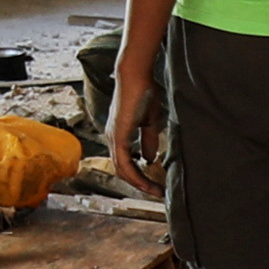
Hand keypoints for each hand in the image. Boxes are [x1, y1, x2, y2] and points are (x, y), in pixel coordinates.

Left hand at [102, 71, 157, 190]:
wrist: (136, 76)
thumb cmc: (144, 93)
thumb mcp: (150, 122)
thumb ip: (148, 141)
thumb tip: (149, 159)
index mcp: (120, 135)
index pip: (126, 163)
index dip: (140, 176)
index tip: (156, 185)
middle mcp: (113, 138)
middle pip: (122, 170)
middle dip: (140, 184)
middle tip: (156, 193)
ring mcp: (113, 137)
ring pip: (122, 169)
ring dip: (138, 182)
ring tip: (154, 191)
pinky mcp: (118, 135)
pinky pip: (123, 161)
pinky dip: (134, 174)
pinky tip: (146, 181)